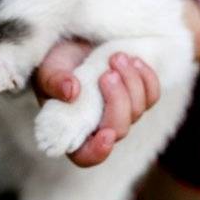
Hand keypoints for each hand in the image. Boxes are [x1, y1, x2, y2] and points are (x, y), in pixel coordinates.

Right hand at [32, 39, 160, 167]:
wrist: (73, 43)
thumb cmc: (56, 62)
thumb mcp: (47, 70)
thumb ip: (54, 82)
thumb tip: (71, 92)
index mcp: (72, 130)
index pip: (87, 156)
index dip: (98, 151)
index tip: (106, 134)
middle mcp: (99, 127)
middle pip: (119, 129)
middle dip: (117, 100)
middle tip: (107, 73)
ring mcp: (120, 112)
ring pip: (137, 110)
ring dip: (131, 82)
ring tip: (116, 57)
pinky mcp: (137, 95)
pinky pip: (152, 95)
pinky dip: (147, 78)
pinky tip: (134, 60)